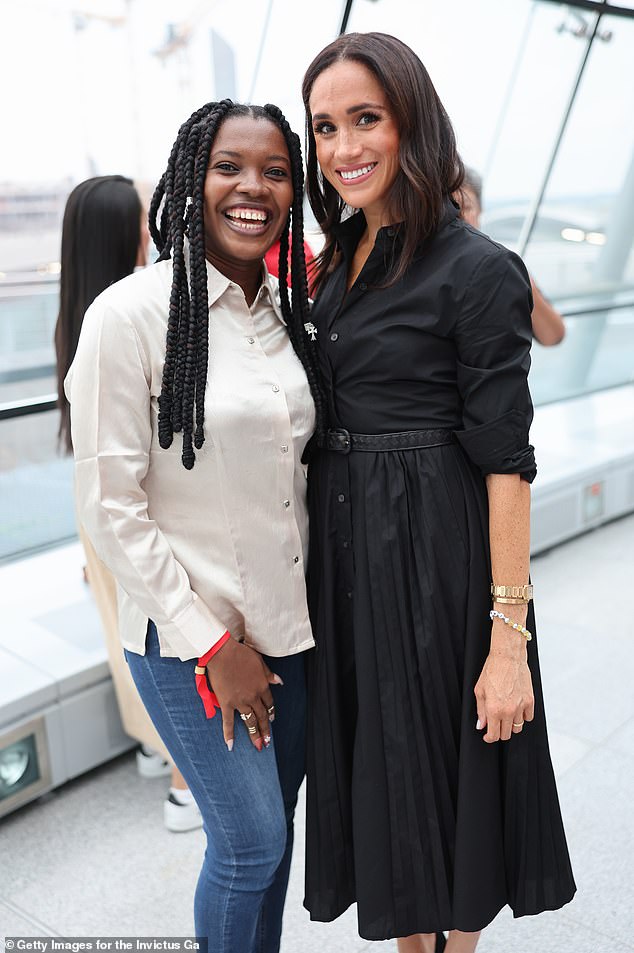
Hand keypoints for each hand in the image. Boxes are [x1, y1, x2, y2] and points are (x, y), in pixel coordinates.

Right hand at [206, 639, 280, 751]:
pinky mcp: (227, 703)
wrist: (223, 653)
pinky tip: (231, 745)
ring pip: (250, 721)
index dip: (271, 712)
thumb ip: (269, 674)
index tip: (272, 719)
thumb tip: (279, 681)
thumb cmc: (241, 654)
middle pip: (262, 715)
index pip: (269, 703)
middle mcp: (253, 696)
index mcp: (262, 686)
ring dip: (254, 734)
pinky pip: (228, 722)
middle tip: (268, 741)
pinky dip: (229, 734)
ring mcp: (240, 702)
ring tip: (258, 745)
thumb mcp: (260, 661)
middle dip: (266, 729)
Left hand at [474, 626, 534, 742]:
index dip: (489, 738)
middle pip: (506, 734)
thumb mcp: (479, 691)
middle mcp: (508, 711)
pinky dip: (523, 717)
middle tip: (496, 725)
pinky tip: (516, 709)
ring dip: (511, 724)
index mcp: (494, 709)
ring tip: (505, 714)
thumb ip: (480, 711)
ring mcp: (521, 706)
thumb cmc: (492, 671)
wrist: (507, 657)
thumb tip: (481, 726)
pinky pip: (528, 718)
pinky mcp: (530, 701)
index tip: (488, 736)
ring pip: (518, 727)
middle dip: (499, 732)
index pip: (494, 735)